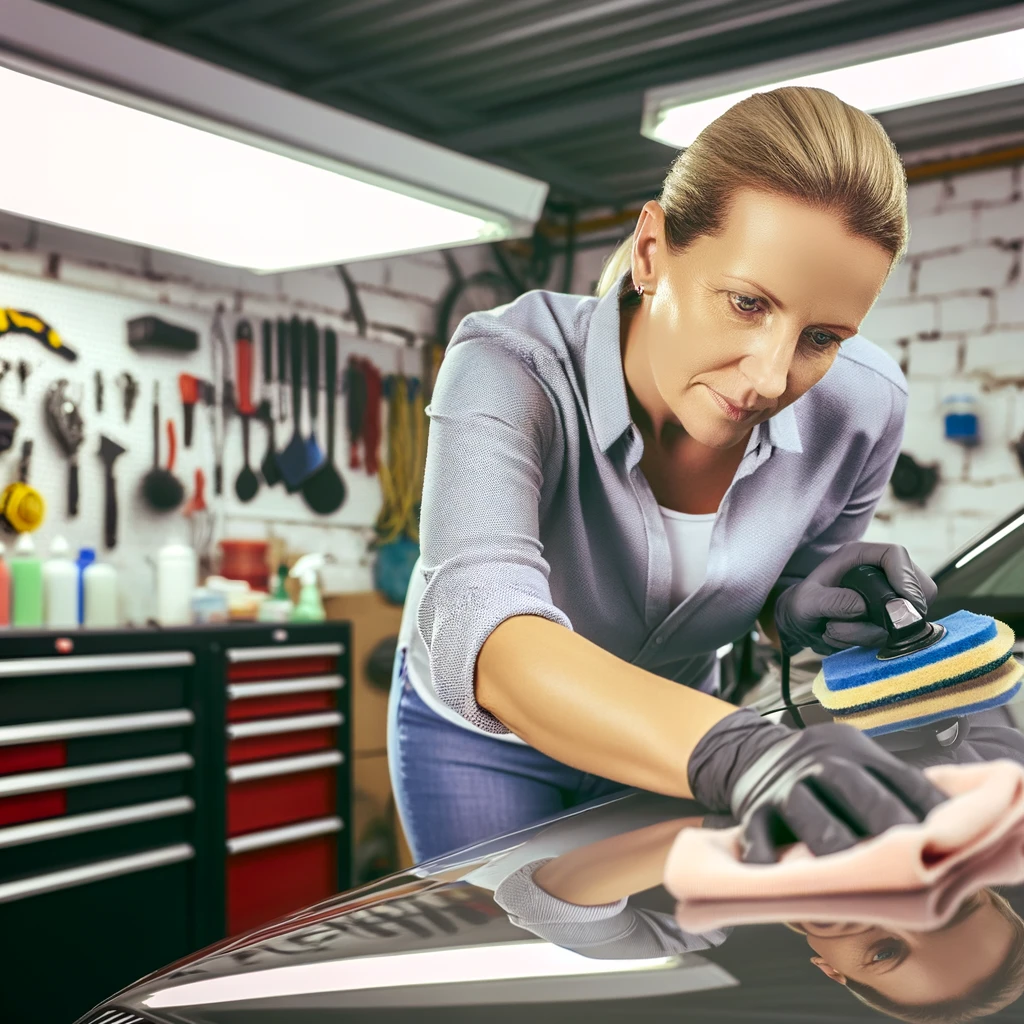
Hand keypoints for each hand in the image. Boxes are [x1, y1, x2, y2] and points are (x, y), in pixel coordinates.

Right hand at [687, 709, 947, 862]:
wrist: (749, 753)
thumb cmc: (817, 768)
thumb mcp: (853, 759)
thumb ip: (889, 787)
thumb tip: (944, 829)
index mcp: (852, 748)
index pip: (899, 778)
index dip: (928, 811)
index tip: (950, 842)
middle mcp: (816, 760)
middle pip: (853, 788)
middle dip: (885, 826)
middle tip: (910, 864)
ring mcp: (783, 785)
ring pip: (809, 814)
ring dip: (834, 847)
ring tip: (856, 879)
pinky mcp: (753, 809)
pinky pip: (759, 839)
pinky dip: (771, 863)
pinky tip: (791, 883)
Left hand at [774, 541, 936, 655]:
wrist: (800, 625)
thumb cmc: (800, 606)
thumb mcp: (807, 602)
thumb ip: (833, 601)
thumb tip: (864, 606)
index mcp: (859, 555)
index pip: (896, 555)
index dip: (904, 577)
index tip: (901, 603)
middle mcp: (878, 572)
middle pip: (919, 586)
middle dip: (897, 611)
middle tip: (865, 624)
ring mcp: (888, 595)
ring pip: (909, 616)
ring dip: (870, 632)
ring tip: (834, 630)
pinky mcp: (890, 617)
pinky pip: (898, 633)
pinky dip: (870, 641)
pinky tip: (844, 637)